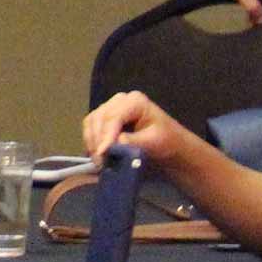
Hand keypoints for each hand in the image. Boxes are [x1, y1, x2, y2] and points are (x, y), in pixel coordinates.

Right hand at [81, 87, 203, 170]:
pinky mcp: (105, 117)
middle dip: (97, 140)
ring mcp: (111, 107)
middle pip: (99, 118)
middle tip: (99, 161)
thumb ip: (133, 141)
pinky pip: (91, 126)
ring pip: (91, 121)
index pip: (114, 117)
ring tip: (98, 160)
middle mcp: (120, 100)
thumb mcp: (154, 142)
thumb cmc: (167, 142)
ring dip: (91, 141)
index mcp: (135, 101)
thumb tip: (113, 143)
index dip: (106, 135)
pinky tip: (95, 153)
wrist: (170, 145)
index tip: (102, 153)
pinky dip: (90, 140)